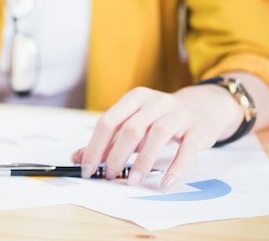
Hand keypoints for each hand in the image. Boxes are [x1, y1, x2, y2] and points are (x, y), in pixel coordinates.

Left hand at [71, 85, 241, 190]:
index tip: (88, 169)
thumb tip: (79, 157)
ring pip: (156, 135)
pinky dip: (175, 168)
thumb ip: (108, 140)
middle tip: (109, 175)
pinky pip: (186, 149)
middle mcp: (155, 102)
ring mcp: (178, 114)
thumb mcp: (133, 123)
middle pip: (130, 129)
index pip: (108, 121)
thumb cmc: (161, 118)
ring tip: (132, 181)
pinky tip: (165, 183)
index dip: (95, 147)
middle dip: (116, 156)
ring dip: (142, 162)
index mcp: (134, 98)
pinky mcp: (197, 129)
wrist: (203, 107)